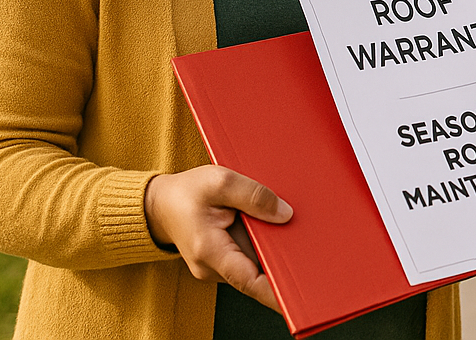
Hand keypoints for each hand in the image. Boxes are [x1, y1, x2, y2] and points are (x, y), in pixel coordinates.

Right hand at [143, 165, 292, 309]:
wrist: (160, 204)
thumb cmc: (186, 192)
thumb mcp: (220, 180)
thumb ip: (254, 195)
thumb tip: (285, 214)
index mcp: (209, 251)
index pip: (249, 281)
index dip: (277, 292)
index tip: (301, 296)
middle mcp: (212, 267)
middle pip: (257, 273)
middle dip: (284, 264)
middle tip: (315, 253)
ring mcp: (216, 267)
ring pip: (254, 264)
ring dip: (273, 250)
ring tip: (294, 231)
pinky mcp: (222, 260)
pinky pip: (248, 257)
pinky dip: (262, 245)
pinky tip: (274, 227)